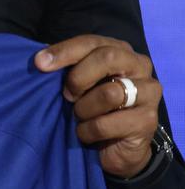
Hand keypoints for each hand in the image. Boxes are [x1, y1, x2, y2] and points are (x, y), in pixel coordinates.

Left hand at [35, 35, 161, 177]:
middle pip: (107, 57)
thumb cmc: (92, 106)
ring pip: (109, 93)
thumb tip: (41, 60)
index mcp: (120, 51)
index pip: (91, 42)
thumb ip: (66, 68)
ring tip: (81, 116)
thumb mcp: (78, 83)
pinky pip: (106, 124)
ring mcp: (149, 93)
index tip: (40, 63)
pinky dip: (88, 130)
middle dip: (79, 78)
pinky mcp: (148, 120)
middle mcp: (139, 66)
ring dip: (84, 109)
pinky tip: (88, 133)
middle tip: (67, 95)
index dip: (64, 51)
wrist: (115, 146)